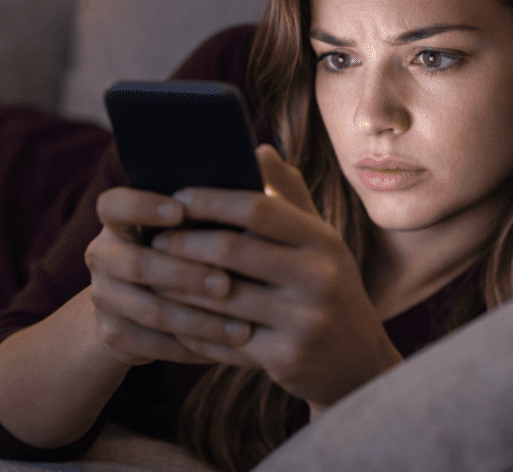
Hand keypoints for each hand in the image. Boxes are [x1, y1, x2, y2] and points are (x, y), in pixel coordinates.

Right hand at [84, 187, 253, 366]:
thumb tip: (266, 157)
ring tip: (242, 327)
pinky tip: (231, 349)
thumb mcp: (194, 223)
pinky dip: (196, 348)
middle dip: (186, 275)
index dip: (142, 206)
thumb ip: (219, 197)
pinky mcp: (115, 335)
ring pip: (150, 310)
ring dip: (199, 320)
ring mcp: (104, 297)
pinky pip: (155, 345)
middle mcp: (103, 255)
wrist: (142, 311)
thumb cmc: (188, 250)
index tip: (181, 210)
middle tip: (227, 284)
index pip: (114, 205)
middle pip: (136, 264)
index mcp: (119, 221)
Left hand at [152, 145, 403, 409]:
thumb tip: (257, 148)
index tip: (177, 197)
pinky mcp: (285, 358)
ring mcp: (304, 320)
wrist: (358, 363)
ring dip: (178, 286)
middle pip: (231, 250)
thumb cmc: (328, 288)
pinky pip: (222, 338)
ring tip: (154, 275)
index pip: (258, 208)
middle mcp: (318, 277)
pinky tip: (173, 316)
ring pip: (219, 296)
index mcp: (323, 239)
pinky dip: (192, 327)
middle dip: (184, 243)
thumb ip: (289, 195)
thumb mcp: (321, 240)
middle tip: (156, 240)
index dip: (211, 200)